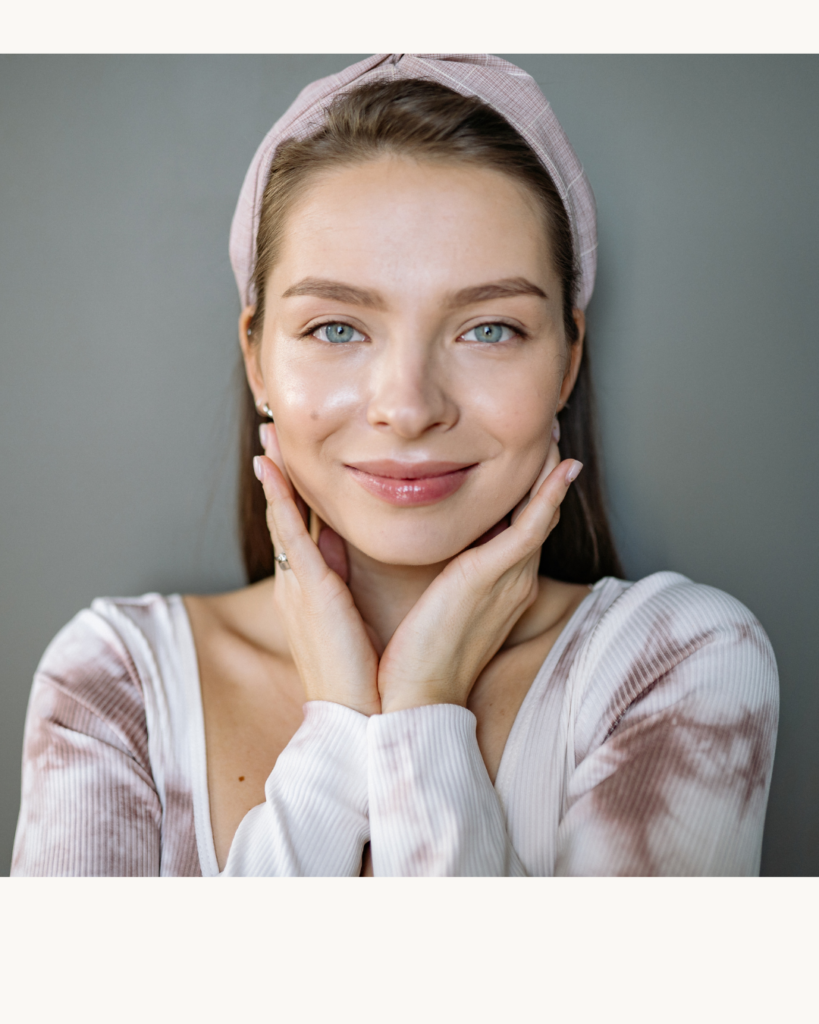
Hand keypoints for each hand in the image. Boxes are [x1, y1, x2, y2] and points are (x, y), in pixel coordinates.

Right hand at [255, 424, 381, 715]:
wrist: (363, 717)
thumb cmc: (366, 675)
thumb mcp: (352, 617)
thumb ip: (347, 579)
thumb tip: (346, 546)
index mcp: (313, 589)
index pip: (304, 528)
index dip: (297, 491)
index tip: (293, 458)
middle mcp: (299, 582)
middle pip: (288, 515)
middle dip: (281, 474)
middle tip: (274, 433)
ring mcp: (299, 585)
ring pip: (284, 516)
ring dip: (277, 474)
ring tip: (269, 435)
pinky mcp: (309, 590)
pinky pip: (290, 533)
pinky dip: (280, 498)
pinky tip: (271, 467)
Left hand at [376, 437, 581, 713]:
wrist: (413, 698)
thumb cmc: (415, 657)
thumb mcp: (432, 604)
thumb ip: (437, 573)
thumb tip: (416, 543)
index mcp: (497, 585)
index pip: (520, 528)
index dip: (527, 491)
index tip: (524, 456)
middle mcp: (512, 579)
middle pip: (537, 514)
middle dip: (543, 473)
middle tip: (545, 431)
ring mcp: (509, 578)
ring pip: (540, 513)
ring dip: (548, 472)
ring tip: (552, 433)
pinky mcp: (495, 577)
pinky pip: (532, 527)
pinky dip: (548, 495)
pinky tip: (562, 468)